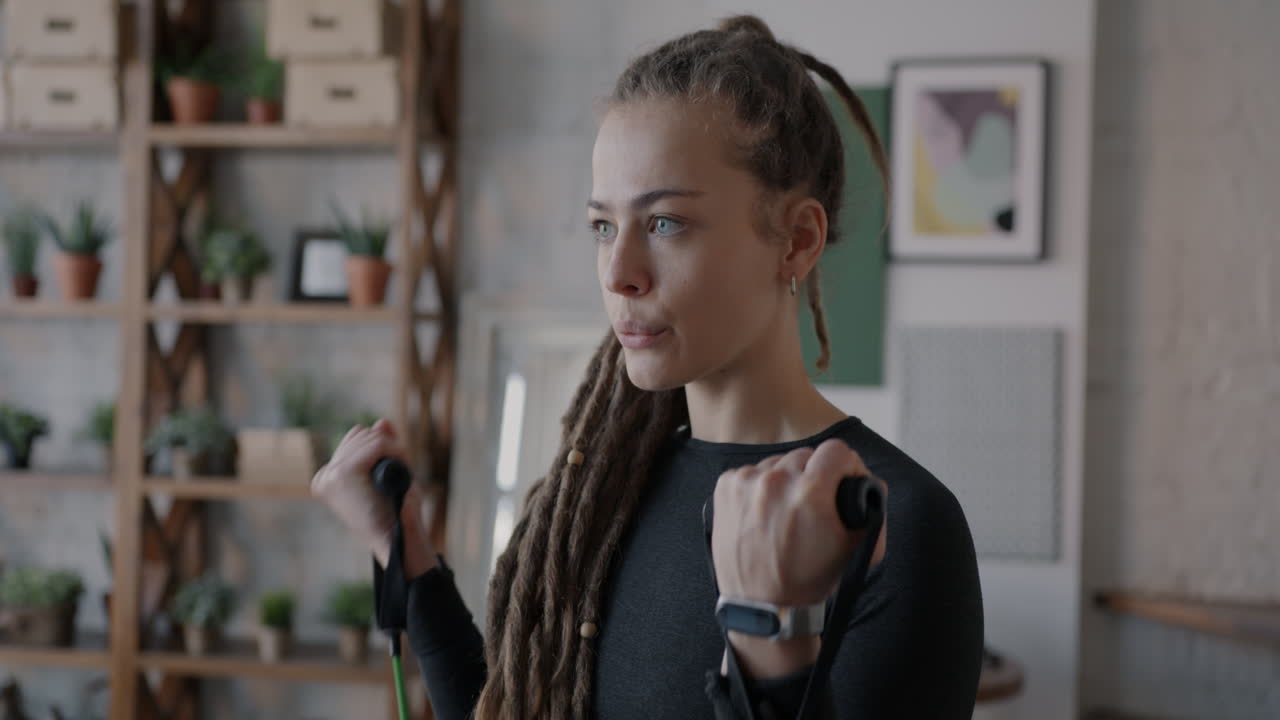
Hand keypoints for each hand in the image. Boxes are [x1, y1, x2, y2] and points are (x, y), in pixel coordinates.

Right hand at [311, 419, 435, 570]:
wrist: (396, 538)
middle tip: (400, 472)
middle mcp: (325, 475)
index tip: (394, 468)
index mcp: (327, 477)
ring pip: (369, 436)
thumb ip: (382, 446)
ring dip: (392, 449)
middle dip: (385, 446)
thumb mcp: (387, 474)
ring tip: (400, 473)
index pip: (354, 439)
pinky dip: (395, 450)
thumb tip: (382, 422)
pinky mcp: (345, 473)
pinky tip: (401, 468)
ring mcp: (332, 474)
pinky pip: (377, 443)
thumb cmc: (394, 511)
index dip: (379, 447)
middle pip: (360, 433)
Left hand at [711, 437, 886, 606]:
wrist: (762, 605)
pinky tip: (763, 512)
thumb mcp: (852, 547)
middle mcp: (776, 482)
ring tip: (785, 511)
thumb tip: (873, 482)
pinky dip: (759, 486)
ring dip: (786, 480)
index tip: (843, 479)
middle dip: (815, 476)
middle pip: (806, 456)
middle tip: (813, 503)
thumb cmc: (807, 579)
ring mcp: (747, 483)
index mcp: (810, 493)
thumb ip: (870, 508)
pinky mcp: (726, 487)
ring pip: (778, 463)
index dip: (846, 465)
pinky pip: (752, 472)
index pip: (837, 450)